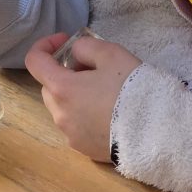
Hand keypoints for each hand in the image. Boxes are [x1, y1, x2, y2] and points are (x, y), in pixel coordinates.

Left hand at [25, 33, 140, 161]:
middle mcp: (60, 115)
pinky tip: (109, 113)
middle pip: (49, 87)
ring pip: (62, 108)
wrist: (157, 132)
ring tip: (104, 91)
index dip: (45, 45)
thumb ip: (85, 47)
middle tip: (91, 67)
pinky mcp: (85, 150)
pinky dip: (84, 115)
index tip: (65, 41)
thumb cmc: (132, 88)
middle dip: (64, 72)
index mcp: (61, 89)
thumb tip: (74, 55)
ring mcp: (71, 135)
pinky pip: (76, 126)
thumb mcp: (111, 53)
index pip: (34, 61)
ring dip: (74, 95)